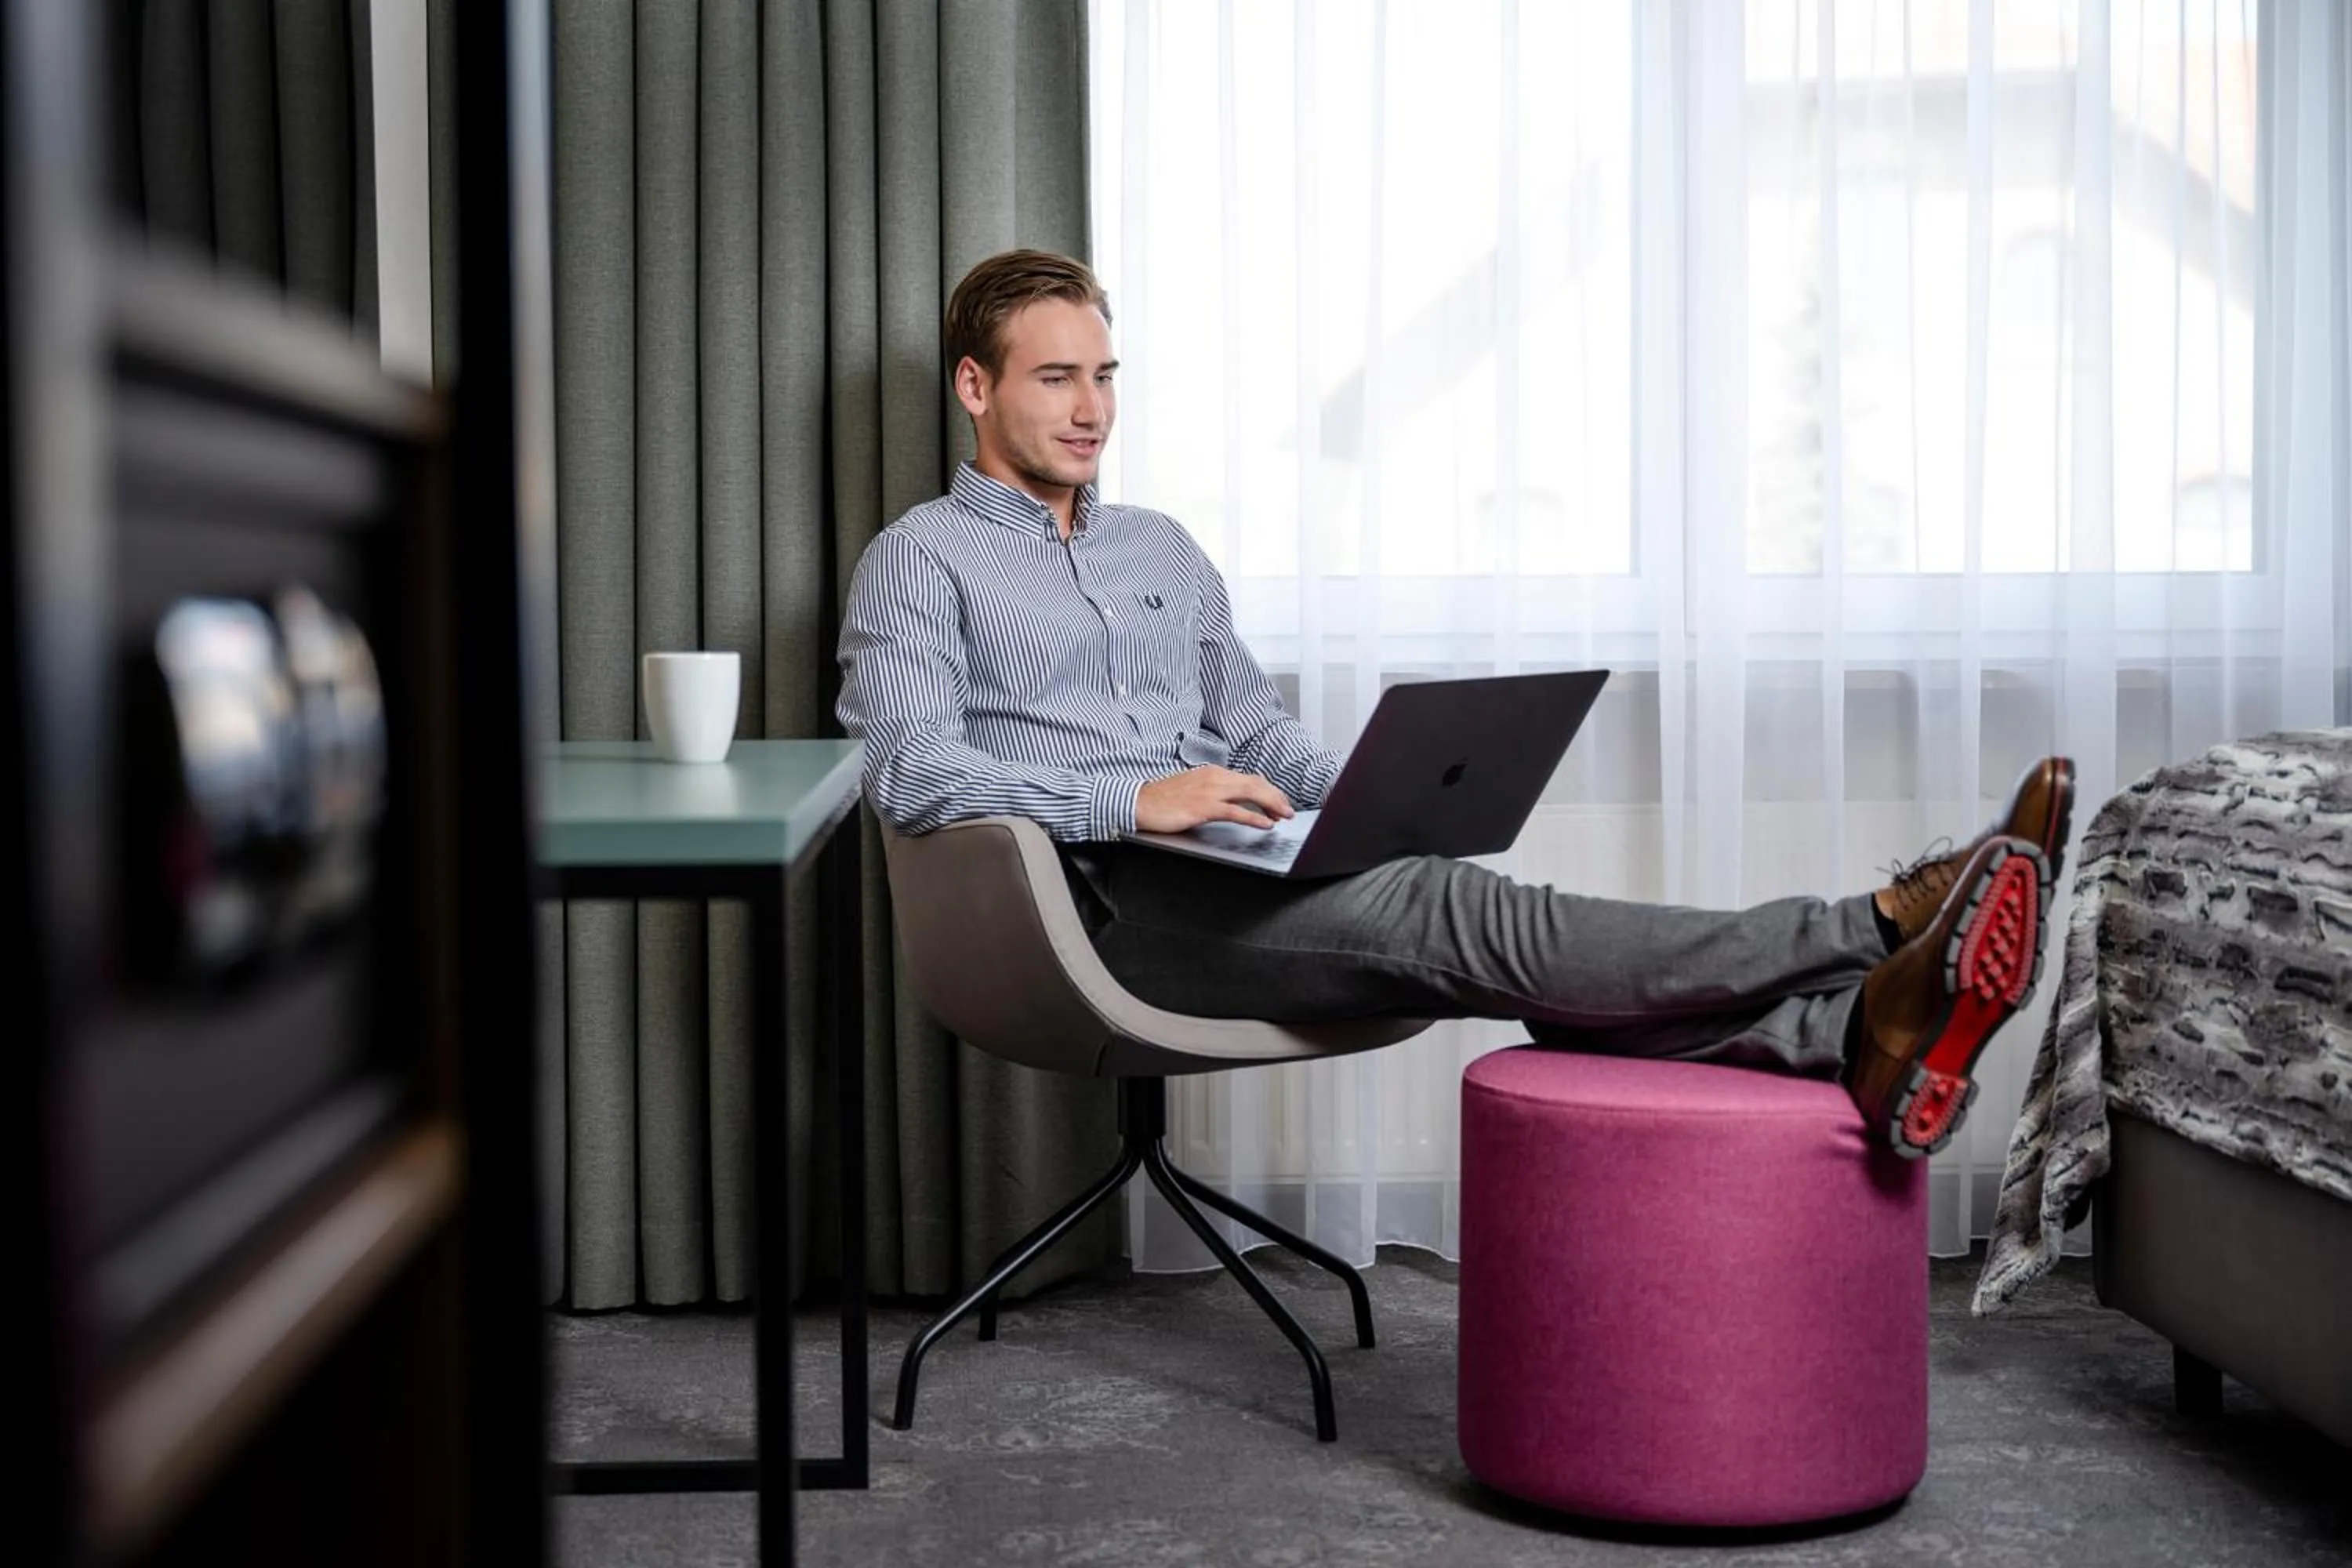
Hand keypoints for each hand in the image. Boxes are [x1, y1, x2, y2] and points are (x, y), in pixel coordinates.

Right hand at [1135, 766, 1294, 833]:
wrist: (1139, 802)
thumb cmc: (1164, 798)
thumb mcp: (1194, 789)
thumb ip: (1214, 791)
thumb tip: (1233, 801)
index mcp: (1213, 772)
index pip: (1249, 778)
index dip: (1269, 791)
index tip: (1279, 803)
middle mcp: (1214, 777)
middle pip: (1255, 784)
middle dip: (1276, 797)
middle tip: (1288, 810)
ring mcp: (1209, 791)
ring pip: (1250, 793)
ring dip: (1272, 804)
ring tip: (1284, 815)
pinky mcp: (1203, 807)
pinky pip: (1235, 812)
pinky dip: (1254, 817)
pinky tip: (1265, 824)